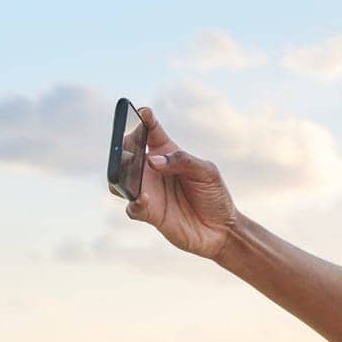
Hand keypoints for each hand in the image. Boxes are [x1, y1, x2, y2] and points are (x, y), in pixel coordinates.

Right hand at [124, 107, 239, 259]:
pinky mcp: (149, 214)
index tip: (143, 112)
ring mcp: (148, 191)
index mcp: (166, 152)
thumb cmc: (215, 195)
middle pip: (126, 151)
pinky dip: (134, 202)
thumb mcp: (207, 172)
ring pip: (120, 178)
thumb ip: (183, 161)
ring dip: (120, 173)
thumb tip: (153, 161)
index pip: (149, 130)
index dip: (142, 118)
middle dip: (124, 145)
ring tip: (129, 170)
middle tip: (130, 145)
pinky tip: (144, 198)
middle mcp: (152, 170)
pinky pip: (132, 207)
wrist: (222, 229)